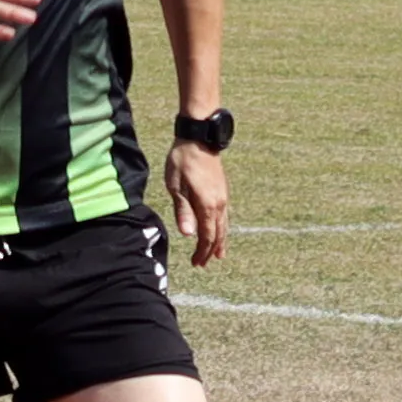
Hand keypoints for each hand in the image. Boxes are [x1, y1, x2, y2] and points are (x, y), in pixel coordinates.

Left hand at [163, 140, 229, 269]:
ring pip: (224, 225)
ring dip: (219, 241)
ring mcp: (223, 196)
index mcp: (207, 204)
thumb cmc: (183, 160)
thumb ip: (183, 211)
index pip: (207, 236)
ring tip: (218, 254)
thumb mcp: (176, 186)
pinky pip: (225, 216)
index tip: (196, 263)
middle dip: (210, 250)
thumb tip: (188, 234)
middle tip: (203, 263)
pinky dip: (222, 228)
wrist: (199, 137)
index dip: (202, 251)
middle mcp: (219, 203)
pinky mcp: (222, 190)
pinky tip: (220, 230)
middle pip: (217, 234)